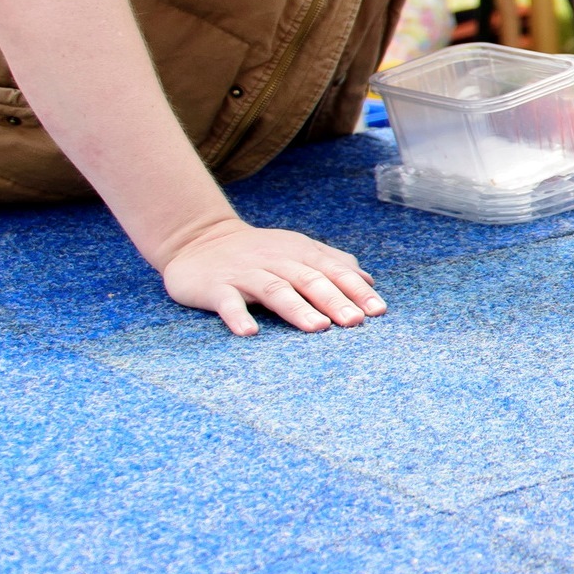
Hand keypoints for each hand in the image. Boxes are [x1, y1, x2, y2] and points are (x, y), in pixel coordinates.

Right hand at [157, 215, 386, 336]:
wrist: (197, 240)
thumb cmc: (257, 252)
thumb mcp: (296, 250)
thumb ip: (332, 263)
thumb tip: (368, 281)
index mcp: (299, 252)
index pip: (333, 270)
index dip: (356, 290)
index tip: (377, 311)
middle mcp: (276, 260)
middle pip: (309, 279)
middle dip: (334, 300)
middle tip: (354, 322)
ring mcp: (245, 273)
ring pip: (275, 289)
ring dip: (297, 308)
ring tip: (318, 327)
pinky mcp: (215, 286)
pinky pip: (227, 302)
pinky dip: (238, 316)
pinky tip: (249, 333)